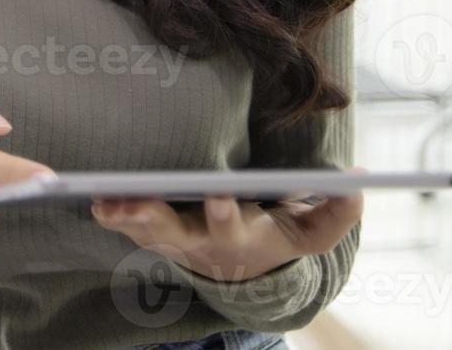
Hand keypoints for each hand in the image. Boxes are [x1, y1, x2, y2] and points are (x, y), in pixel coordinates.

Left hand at [91, 166, 365, 282]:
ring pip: (142, 230)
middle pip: (172, 233)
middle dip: (151, 217)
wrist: (245, 270)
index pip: (230, 224)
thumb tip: (360, 181)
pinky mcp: (151, 232)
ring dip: (122, 216)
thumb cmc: (278, 238)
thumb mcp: (312, 233)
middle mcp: (199, 243)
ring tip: (100, 198)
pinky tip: (91, 196)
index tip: (218, 192)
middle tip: (129, 200)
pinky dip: (110, 213)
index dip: (224, 211)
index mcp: (238, 239)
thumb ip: (337, 212)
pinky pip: (127, 224)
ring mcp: (171, 240)